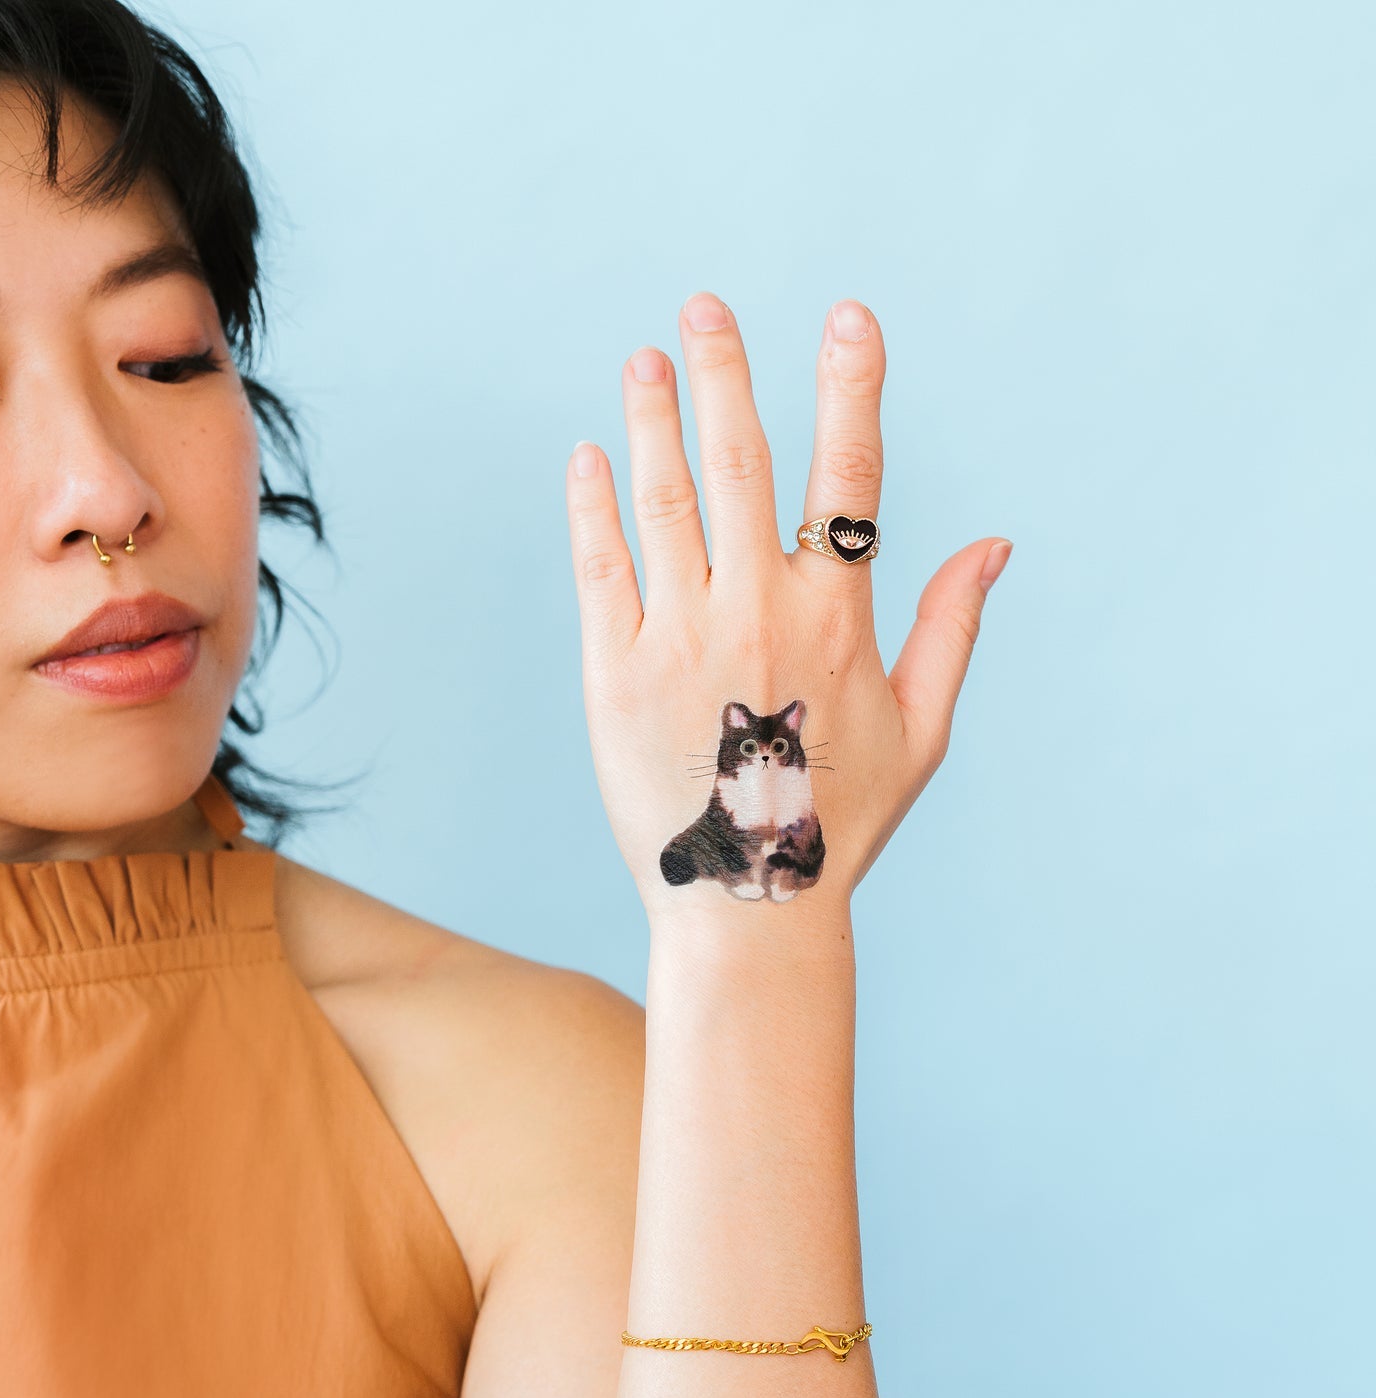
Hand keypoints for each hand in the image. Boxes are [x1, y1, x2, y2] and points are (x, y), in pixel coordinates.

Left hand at [564, 291, 1010, 916]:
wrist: (748, 904)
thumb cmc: (842, 817)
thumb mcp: (923, 730)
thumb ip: (953, 628)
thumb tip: (998, 542)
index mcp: (838, 620)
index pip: (851, 478)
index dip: (852, 388)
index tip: (848, 316)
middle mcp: (760, 612)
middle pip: (743, 466)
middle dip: (726, 375)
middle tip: (703, 305)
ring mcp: (681, 639)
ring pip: (666, 503)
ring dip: (655, 421)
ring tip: (645, 357)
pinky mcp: (614, 674)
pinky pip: (602, 569)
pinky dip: (592, 507)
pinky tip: (589, 453)